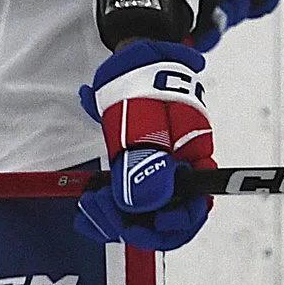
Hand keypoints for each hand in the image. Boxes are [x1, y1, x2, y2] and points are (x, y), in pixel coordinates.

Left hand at [75, 41, 213, 251]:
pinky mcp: (139, 170)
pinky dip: (108, 207)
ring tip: (90, 203)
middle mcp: (180, 172)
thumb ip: (146, 160)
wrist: (134, 56)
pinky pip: (128, 201)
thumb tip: (143, 205)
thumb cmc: (145, 79)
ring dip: (114, 216)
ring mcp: (160, 172)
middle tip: (100, 208)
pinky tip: (90, 203)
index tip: (136, 226)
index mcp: (193, 160)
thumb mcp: (143, 117)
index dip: (166, 228)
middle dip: (132, 224)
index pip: (192, 212)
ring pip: (143, 214)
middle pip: (164, 219)